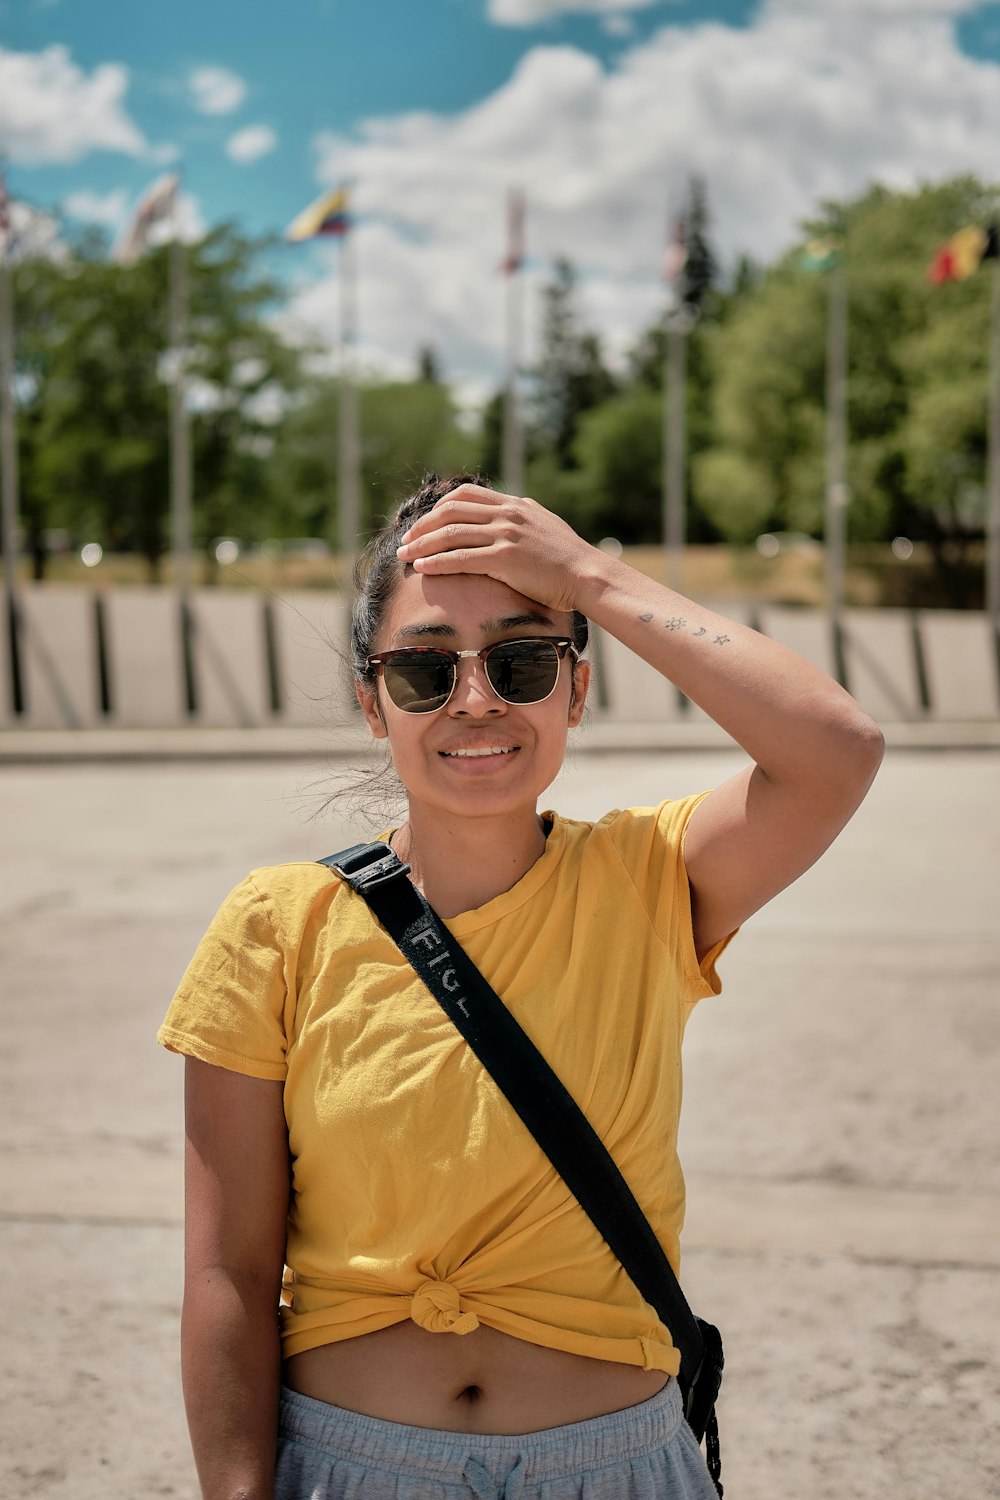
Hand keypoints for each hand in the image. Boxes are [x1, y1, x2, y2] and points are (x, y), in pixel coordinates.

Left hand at [395, 484, 594, 613]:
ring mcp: (506, 534)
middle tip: (406, 540)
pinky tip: (422, 568)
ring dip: (421, 544)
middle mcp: (507, 514)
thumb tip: (508, 516)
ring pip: (450, 533)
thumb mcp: (545, 526)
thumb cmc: (569, 559)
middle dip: (422, 526)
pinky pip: (460, 558)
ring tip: (404, 556)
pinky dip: (436, 562)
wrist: (588, 575)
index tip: (424, 523)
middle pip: (451, 511)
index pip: (466, 495)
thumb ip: (522, 519)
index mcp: (514, 505)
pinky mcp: (505, 559)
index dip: (438, 508)